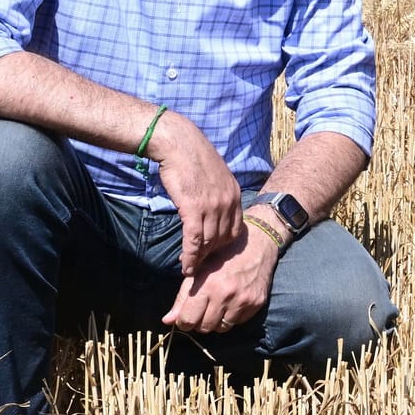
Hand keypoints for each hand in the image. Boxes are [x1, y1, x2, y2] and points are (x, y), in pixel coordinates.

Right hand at [151, 111, 243, 274]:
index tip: (214, 255)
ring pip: (209, 242)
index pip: (236, 230)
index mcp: (235, 194)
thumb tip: (212, 209)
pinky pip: (194, 239)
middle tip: (201, 268)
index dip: (225, 245)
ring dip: (199, 260)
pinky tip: (185, 266)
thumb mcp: (215, 177)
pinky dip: (190, 256)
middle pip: (223, 239)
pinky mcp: (193, 207)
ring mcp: (212, 205)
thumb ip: (218, 195)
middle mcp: (228, 202)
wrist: (179, 143)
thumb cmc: (192, 158)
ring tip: (191, 271)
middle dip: (211, 256)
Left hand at [161, 221, 276, 333]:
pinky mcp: (256, 303)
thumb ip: (182, 297)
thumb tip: (167, 321)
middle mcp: (225, 295)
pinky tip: (232, 303)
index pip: (187, 320)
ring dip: (216, 321)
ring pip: (221, 328)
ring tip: (217, 306)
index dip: (183, 322)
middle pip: (204, 327)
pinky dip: (232, 317)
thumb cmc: (223, 255)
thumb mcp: (199, 271)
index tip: (186, 317)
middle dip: (199, 322)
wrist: (257, 245)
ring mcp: (242, 300)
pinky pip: (238, 322)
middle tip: (202, 310)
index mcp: (207, 285)